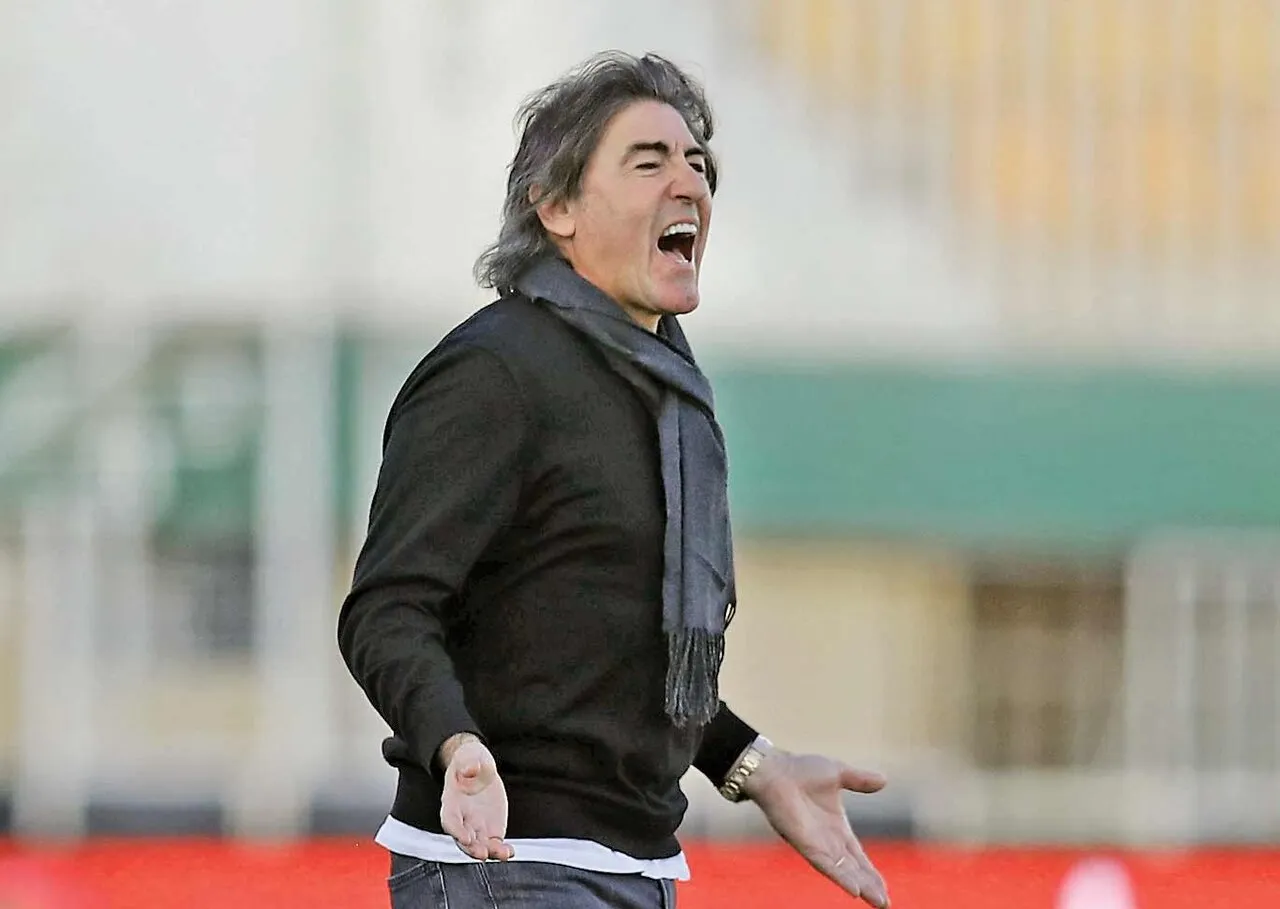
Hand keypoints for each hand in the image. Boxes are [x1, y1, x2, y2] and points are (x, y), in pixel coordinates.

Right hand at [438, 734, 513, 860]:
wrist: (479, 767)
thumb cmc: (469, 761)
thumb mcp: (469, 756)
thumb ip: (469, 763)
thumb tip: (470, 769)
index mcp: (452, 802)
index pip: (450, 820)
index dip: (456, 831)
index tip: (465, 838)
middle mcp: (462, 818)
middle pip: (463, 839)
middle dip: (472, 848)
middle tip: (482, 853)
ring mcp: (476, 826)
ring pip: (479, 845)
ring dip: (489, 852)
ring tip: (502, 854)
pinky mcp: (490, 829)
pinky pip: (494, 844)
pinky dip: (501, 850)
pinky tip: (509, 852)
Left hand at [744, 745, 889, 907]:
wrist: (775, 770)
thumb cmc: (800, 770)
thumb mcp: (838, 773)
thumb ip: (860, 780)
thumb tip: (884, 780)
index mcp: (837, 828)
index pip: (858, 857)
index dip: (871, 873)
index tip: (885, 889)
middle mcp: (828, 841)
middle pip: (854, 869)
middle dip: (870, 886)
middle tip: (886, 904)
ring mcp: (816, 844)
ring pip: (843, 872)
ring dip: (861, 886)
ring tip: (878, 901)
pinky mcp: (805, 844)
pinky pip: (825, 865)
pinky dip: (840, 877)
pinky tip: (854, 890)